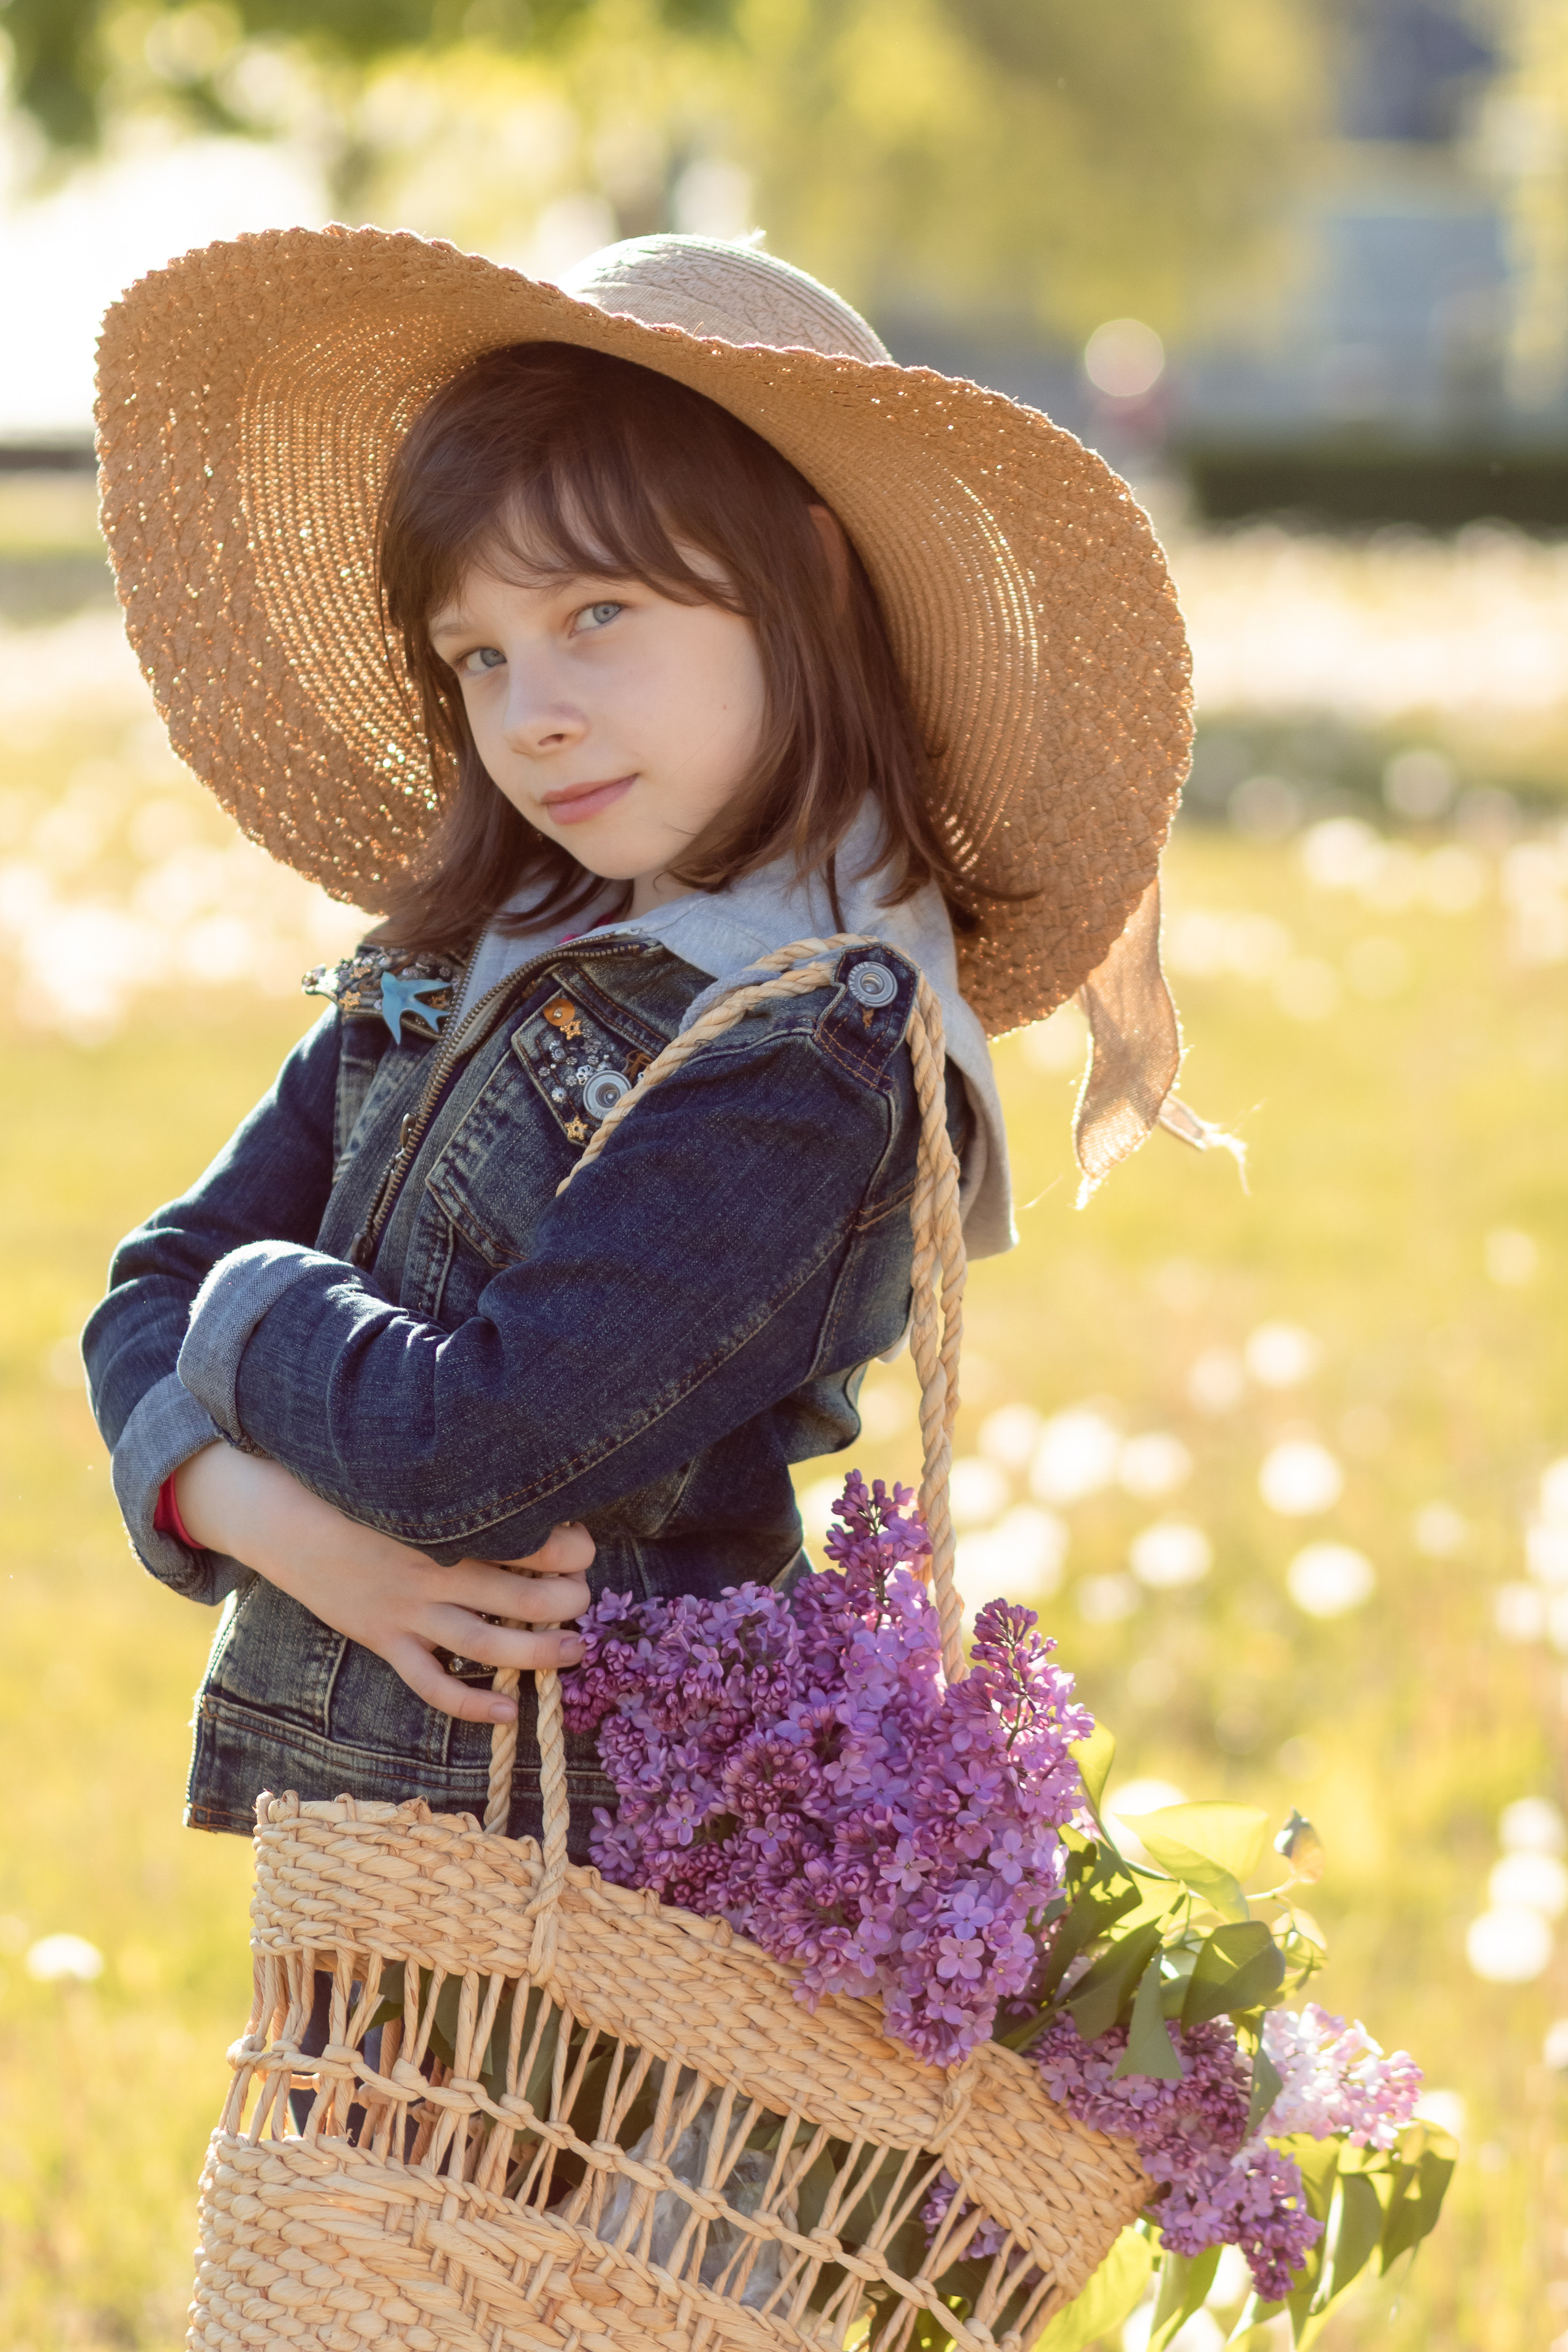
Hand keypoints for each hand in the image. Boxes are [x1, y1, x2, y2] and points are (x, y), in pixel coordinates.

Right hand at [173, 1444, 590, 1723]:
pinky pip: (432, 1682)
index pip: (528, 1538)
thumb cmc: (351, 1482)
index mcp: (445, 1522)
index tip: (584, 1545)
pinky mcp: (383, 1637)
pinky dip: (471, 1704)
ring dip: (538, 1653)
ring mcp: (408, 1609)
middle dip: (566, 1602)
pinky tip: (508, 1712)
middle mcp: (433, 1568)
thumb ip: (460, 1480)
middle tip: (587, 1599)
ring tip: (575, 1650)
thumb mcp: (407, 1471)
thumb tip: (523, 1478)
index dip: (568, 1547)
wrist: (278, 1513)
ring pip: (487, 1645)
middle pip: (520, 1595)